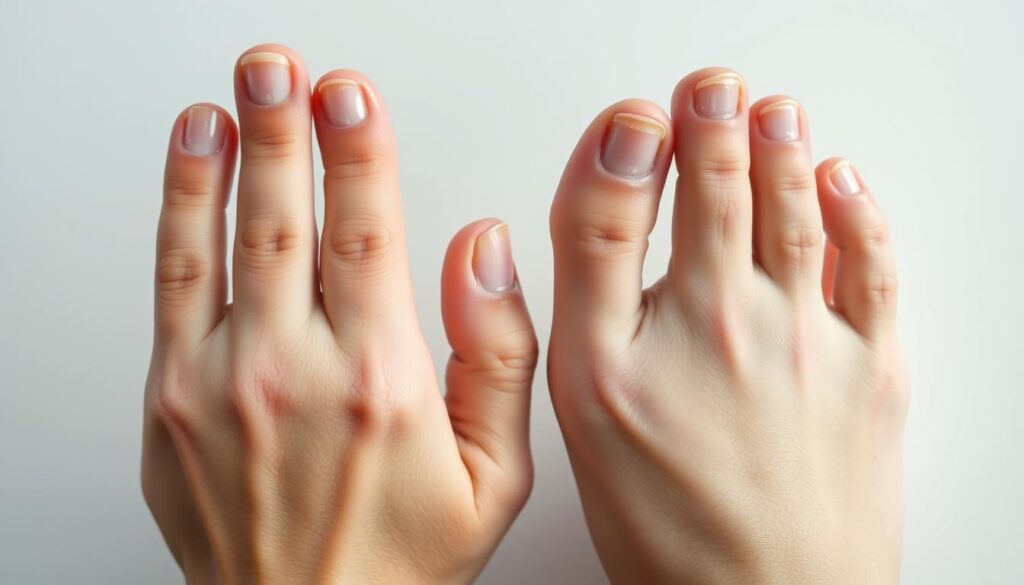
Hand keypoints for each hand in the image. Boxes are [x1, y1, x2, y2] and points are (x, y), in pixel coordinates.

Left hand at [141, 44, 536, 584]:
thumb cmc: (400, 559)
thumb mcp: (496, 477)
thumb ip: (500, 357)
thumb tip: (485, 252)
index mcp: (380, 383)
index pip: (367, 234)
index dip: (358, 151)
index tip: (353, 96)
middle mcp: (295, 373)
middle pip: (288, 219)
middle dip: (286, 128)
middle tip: (284, 68)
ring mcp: (220, 384)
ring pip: (223, 238)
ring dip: (229, 151)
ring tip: (237, 91)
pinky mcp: (170, 401)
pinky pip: (172, 283)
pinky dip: (181, 208)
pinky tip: (193, 159)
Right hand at [548, 68, 908, 583]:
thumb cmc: (671, 530)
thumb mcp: (586, 422)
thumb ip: (585, 311)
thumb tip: (597, 222)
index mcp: (621, 358)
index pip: (607, 215)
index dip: (618, 148)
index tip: (631, 118)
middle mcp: (710, 337)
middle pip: (711, 195)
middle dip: (710, 122)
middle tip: (710, 85)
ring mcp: (798, 346)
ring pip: (792, 209)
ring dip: (781, 143)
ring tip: (770, 108)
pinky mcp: (871, 365)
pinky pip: (874, 262)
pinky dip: (860, 208)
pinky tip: (841, 178)